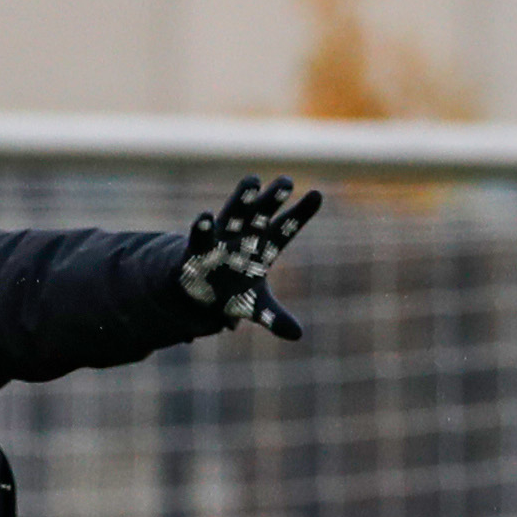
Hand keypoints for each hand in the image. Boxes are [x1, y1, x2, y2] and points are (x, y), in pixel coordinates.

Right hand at [176, 174, 322, 340]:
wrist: (200, 289)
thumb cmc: (233, 290)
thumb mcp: (255, 305)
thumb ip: (274, 316)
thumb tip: (297, 335)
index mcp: (263, 248)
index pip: (285, 228)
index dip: (300, 214)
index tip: (317, 194)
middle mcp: (244, 236)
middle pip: (262, 214)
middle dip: (273, 199)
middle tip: (287, 181)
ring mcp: (221, 238)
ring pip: (233, 214)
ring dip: (242, 199)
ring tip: (253, 181)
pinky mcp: (198, 247)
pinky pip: (201, 236)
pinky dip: (202, 228)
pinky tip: (204, 217)